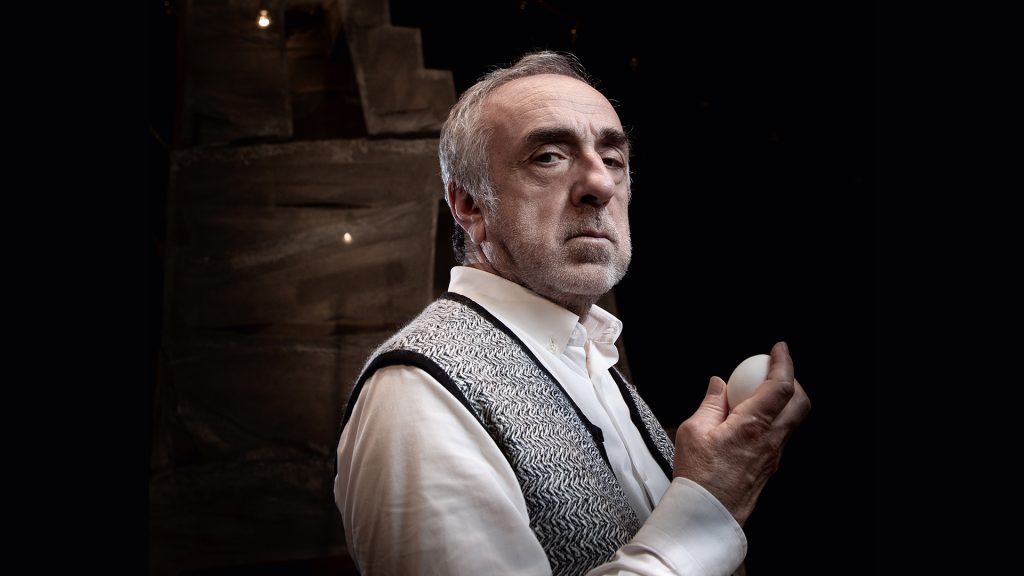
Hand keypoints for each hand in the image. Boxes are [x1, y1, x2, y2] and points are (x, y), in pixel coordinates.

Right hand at [672, 341, 810, 525]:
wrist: (707, 515)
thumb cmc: (698, 477)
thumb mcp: (693, 431)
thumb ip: (710, 404)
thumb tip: (718, 385)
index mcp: (753, 426)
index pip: (781, 386)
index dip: (784, 362)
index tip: (779, 349)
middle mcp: (770, 440)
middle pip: (800, 402)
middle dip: (792, 381)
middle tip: (773, 371)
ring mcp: (773, 455)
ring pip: (793, 420)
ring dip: (784, 401)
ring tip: (759, 395)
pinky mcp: (770, 467)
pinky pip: (780, 436)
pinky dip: (773, 420)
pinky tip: (750, 421)